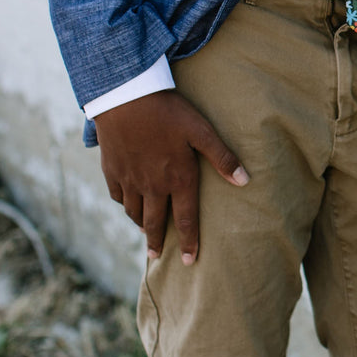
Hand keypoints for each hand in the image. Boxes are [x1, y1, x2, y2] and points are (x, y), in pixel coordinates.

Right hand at [93, 90, 247, 264]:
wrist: (126, 96)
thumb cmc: (169, 112)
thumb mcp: (201, 131)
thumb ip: (222, 157)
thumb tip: (244, 181)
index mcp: (178, 178)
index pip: (186, 219)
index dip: (189, 242)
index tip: (189, 261)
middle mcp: (152, 185)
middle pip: (155, 223)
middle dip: (157, 242)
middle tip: (157, 256)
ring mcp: (129, 179)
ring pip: (134, 212)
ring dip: (141, 224)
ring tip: (145, 230)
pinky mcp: (112, 170)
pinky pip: (117, 196)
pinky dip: (124, 203)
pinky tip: (128, 203)